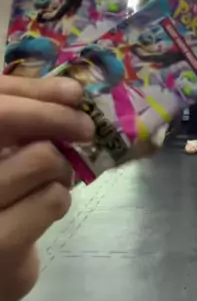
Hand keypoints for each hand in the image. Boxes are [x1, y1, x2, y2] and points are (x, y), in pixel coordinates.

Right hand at [0, 76, 93, 300]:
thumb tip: (69, 92)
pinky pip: (51, 198)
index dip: (32, 90)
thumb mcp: (4, 155)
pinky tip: (44, 210)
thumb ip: (22, 119)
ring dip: (60, 169)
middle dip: (57, 118)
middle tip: (85, 129)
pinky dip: (59, 200)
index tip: (72, 93)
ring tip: (50, 182)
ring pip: (41, 158)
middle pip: (8, 121)